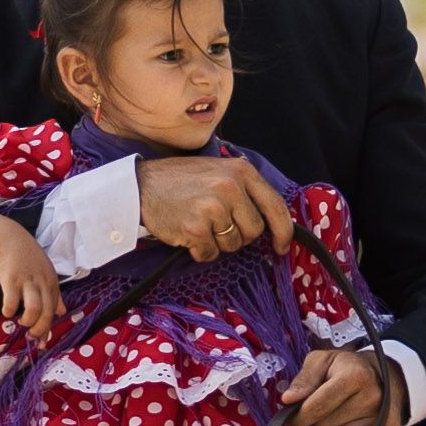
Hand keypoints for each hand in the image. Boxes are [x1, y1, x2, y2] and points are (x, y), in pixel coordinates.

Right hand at [0, 231, 63, 342]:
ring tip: (22, 323)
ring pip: (34, 308)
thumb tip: (62, 311)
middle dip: (40, 329)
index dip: (48, 328)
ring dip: (29, 321)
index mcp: (51, 283)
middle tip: (31, 336)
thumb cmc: (28, 258)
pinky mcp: (11, 279)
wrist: (10, 238)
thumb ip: (54, 293)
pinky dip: (10, 310)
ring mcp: (27, 280)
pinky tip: (7, 311)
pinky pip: (12, 300)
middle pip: (47, 312)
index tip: (42, 342)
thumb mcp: (46, 273)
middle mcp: (42, 283)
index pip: (54, 310)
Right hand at [138, 156, 294, 263]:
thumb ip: (244, 190)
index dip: (284, 231)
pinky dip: (199, 250)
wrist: (142, 185)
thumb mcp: (218, 171)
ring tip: (199, 224)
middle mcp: (230, 187)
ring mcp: (213, 207)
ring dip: (217, 243)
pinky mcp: (196, 227)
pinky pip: (210, 254)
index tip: (282, 247)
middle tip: (216, 225)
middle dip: (238, 235)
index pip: (275, 206)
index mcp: (241, 172)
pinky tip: (187, 233)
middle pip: (254, 231)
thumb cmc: (181, 181)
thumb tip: (271, 221)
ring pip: (233, 245)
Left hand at [283, 348, 397, 425]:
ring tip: (344, 420)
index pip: (316, 407)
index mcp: (356, 375)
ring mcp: (386, 420)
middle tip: (331, 410)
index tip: (293, 419)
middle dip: (322, 421)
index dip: (299, 417)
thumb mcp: (322, 362)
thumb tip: (288, 400)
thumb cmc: (346, 370)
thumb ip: (304, 379)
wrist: (384, 377)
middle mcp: (374, 398)